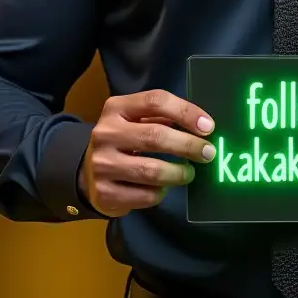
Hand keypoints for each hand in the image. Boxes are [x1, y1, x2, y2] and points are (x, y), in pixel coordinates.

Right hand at [78, 90, 215, 217]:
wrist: (89, 171)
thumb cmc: (125, 140)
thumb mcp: (137, 120)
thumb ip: (164, 118)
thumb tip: (203, 127)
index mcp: (116, 108)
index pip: (155, 102)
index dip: (185, 112)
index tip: (208, 127)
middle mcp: (105, 133)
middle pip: (155, 136)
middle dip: (188, 145)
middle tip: (208, 153)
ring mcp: (102, 164)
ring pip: (151, 171)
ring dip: (178, 173)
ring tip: (188, 173)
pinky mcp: (104, 193)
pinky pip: (144, 195)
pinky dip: (161, 192)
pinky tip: (164, 188)